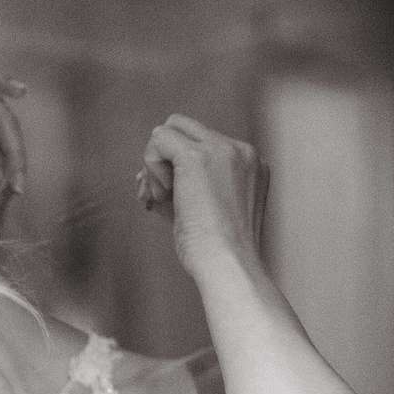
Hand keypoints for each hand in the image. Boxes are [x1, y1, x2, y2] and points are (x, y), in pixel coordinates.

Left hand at [137, 114, 269, 275]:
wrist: (228, 265)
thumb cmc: (215, 253)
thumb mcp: (203, 212)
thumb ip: (181, 188)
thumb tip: (143, 176)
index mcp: (250, 165)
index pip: (202, 145)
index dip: (176, 167)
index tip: (166, 198)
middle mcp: (242, 151)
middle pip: (185, 128)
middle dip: (163, 158)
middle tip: (157, 196)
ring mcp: (222, 149)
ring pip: (169, 130)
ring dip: (155, 166)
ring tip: (161, 201)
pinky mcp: (198, 155)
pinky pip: (159, 139)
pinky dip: (150, 166)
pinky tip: (162, 196)